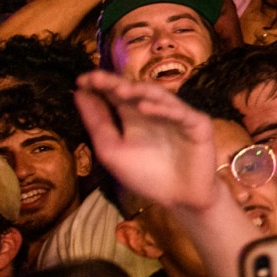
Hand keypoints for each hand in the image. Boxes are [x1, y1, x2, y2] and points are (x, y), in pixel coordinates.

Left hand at [72, 73, 222, 211]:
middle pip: (134, 90)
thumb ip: (97, 124)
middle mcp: (155, 111)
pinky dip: (163, 109)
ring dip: (139, 91)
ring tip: (118, 89)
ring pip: (158, 96)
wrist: (180, 199)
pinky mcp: (197, 124)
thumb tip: (78, 93)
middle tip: (95, 78)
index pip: (115, 94)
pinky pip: (180, 112)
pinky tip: (145, 108)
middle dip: (115, 83)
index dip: (100, 85)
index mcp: (133, 117)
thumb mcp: (112, 150)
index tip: (80, 80)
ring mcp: (177, 115)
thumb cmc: (147, 175)